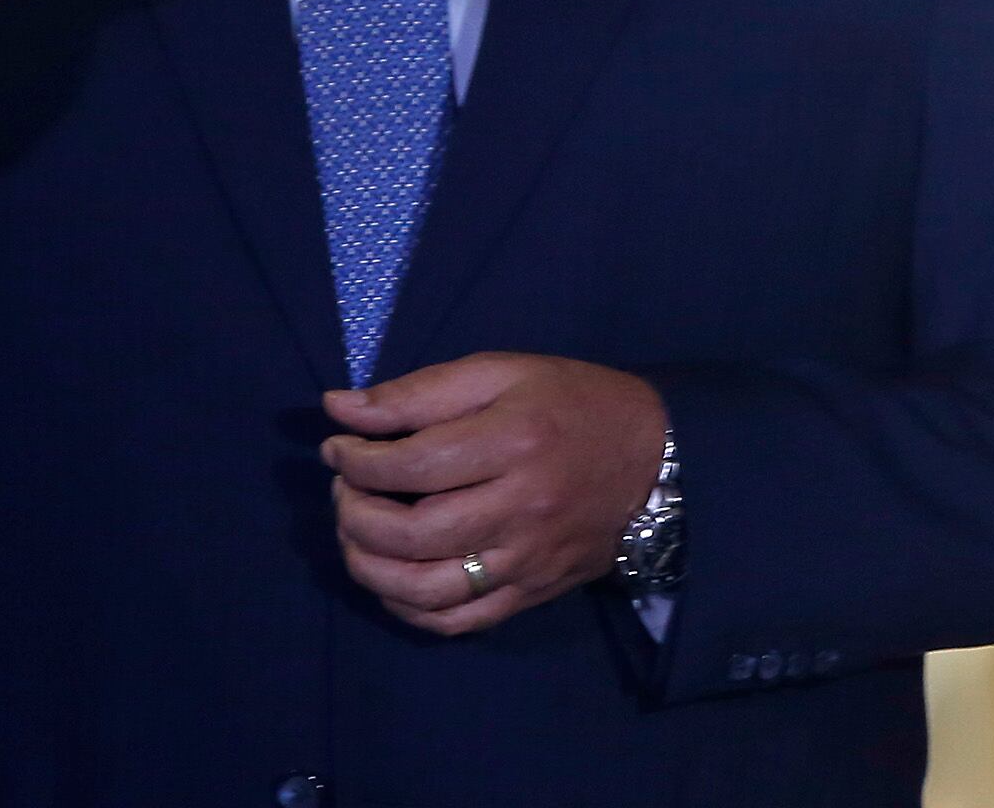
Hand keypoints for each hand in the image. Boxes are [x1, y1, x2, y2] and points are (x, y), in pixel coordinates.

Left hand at [319, 352, 665, 636]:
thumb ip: (416, 392)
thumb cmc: (568, 404)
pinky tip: (389, 577)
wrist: (656, 460)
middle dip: (354, 514)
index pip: (412, 466)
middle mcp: (520, 510)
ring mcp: (526, 561)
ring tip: (355, 533)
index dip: (357, 461)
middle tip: (343, 490)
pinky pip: (458, 621)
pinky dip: (408, 609)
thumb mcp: (498, 372)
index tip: (337, 447)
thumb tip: (338, 407)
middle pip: (412, 534)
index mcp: (511, 443)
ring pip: (427, 590)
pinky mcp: (532, 594)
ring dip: (369, 567)